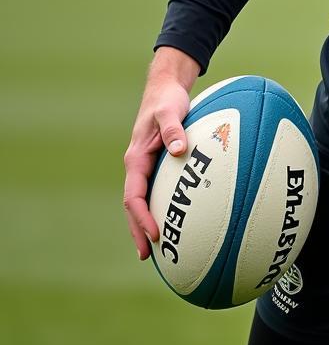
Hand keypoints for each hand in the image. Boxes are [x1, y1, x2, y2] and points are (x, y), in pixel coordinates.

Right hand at [123, 47, 199, 259]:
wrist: (165, 88)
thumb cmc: (167, 99)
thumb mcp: (169, 110)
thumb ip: (173, 128)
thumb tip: (180, 149)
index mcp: (136, 158)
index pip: (133, 195)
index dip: (141, 217)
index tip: (154, 234)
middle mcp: (138, 166)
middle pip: (134, 205)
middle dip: (138, 230)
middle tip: (147, 255)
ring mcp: (147, 166)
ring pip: (143, 200)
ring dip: (146, 223)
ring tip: (157, 248)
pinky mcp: (158, 164)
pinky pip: (156, 190)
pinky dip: (159, 207)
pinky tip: (174, 219)